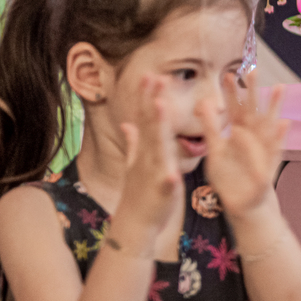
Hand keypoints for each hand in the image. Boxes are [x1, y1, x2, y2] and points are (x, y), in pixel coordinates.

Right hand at [116, 77, 183, 240]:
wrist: (135, 225)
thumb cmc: (140, 194)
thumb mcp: (135, 165)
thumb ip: (133, 144)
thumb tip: (127, 124)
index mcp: (146, 151)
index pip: (146, 119)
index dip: (147, 97)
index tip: (150, 75)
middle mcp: (148, 158)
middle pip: (150, 125)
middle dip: (152, 101)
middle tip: (156, 77)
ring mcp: (153, 173)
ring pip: (157, 146)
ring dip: (158, 126)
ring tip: (160, 105)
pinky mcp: (163, 191)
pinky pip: (167, 181)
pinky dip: (169, 174)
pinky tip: (173, 168)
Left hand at [200, 72, 289, 220]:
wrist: (246, 204)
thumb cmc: (229, 178)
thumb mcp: (214, 152)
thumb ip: (210, 128)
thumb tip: (203, 103)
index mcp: (238, 134)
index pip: (234, 109)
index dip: (231, 93)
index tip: (228, 74)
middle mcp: (253, 138)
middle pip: (253, 111)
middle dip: (253, 92)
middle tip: (252, 70)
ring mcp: (264, 150)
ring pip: (269, 125)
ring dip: (274, 107)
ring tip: (279, 88)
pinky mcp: (268, 166)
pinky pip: (275, 150)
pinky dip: (279, 137)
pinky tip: (284, 123)